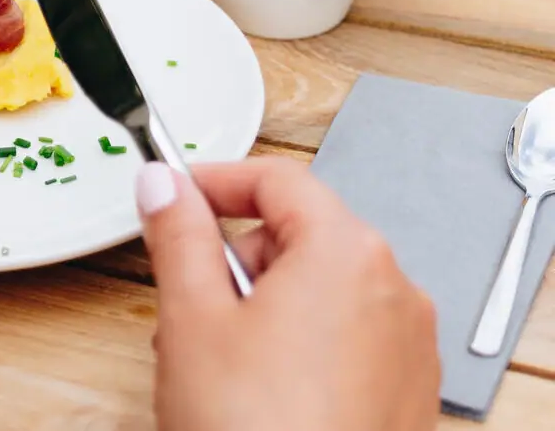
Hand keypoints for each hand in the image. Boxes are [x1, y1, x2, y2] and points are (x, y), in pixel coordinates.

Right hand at [136, 157, 439, 430]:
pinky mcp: (406, 393)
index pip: (277, 178)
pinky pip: (346, 337)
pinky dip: (298, 343)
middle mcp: (394, 290)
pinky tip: (257, 392)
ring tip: (217, 361)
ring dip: (262, 303)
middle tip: (189, 301)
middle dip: (236, 256)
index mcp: (346, 253)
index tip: (173, 195)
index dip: (214, 179)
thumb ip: (177, 235)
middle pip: (301, 233)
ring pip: (321, 289)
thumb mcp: (193, 318)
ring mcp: (407, 346)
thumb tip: (162, 184)